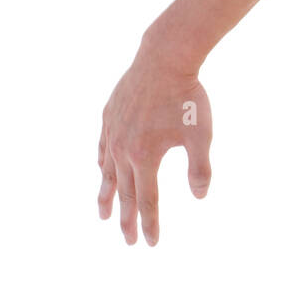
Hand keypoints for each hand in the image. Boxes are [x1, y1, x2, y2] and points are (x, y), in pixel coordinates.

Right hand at [98, 44, 212, 245]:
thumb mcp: (202, 136)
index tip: (151, 244)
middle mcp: (123, 149)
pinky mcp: (109, 116)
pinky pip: (102, 147)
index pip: (146, 201)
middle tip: (128, 241)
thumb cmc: (188, 99)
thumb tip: (200, 197)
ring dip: (106, 195)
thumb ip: (200, 169)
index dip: (150, 224)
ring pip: (106, 172)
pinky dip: (102, 163)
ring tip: (103, 214)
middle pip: (123, 192)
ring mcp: (113, 132)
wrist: (164, 59)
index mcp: (145, 158)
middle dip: (126, 219)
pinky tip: (101, 169)